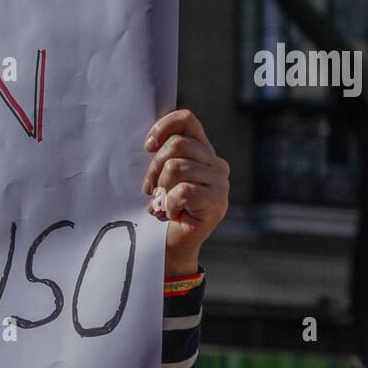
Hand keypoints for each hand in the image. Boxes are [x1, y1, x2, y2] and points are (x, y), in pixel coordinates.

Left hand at [142, 109, 229, 277]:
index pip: (187, 120)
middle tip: (149, 189)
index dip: (163, 127)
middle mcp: (217, 165)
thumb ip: (163, 155)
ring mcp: (220, 185)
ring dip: (161, 188)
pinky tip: (171, 213)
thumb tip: (150, 139)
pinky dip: (169, 203)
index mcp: (204, 152)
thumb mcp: (159, 176)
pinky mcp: (217, 204)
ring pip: (177, 167)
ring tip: (161, 204)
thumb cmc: (161, 209)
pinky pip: (183, 190)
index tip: (147, 147)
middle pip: (177, 145)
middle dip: (154, 168)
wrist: (168, 247)